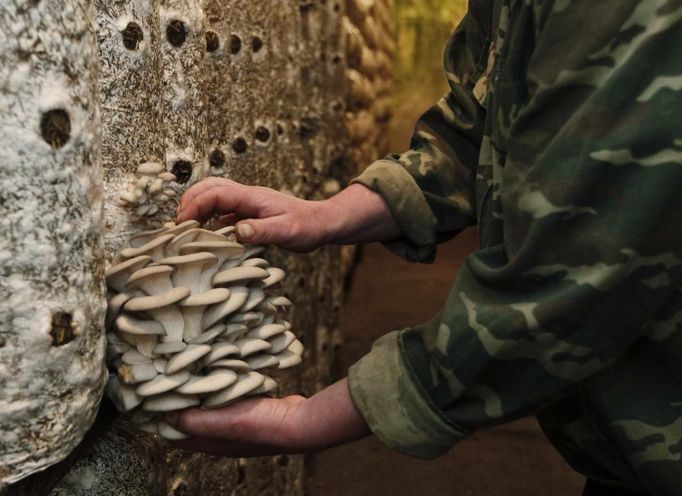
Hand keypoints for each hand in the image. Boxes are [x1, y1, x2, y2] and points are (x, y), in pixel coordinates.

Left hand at [165, 378, 369, 456]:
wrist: (301, 422)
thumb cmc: (263, 426)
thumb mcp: (223, 421)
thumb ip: (193, 419)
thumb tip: (162, 415)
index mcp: (211, 442)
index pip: (175, 433)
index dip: (160, 416)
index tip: (149, 395)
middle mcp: (222, 435)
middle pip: (191, 417)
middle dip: (178, 400)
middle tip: (167, 375)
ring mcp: (238, 422)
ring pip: (210, 404)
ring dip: (200, 391)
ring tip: (188, 369)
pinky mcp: (252, 408)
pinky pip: (230, 395)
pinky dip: (221, 384)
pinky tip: (220, 368)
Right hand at [176, 177, 327, 251]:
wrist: (321, 223)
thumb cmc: (306, 227)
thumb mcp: (287, 233)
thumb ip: (262, 231)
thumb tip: (236, 231)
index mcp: (252, 197)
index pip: (215, 193)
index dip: (195, 205)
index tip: (183, 224)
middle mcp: (247, 196)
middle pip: (210, 187)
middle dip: (189, 201)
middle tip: (177, 224)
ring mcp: (248, 203)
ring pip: (215, 196)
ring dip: (198, 207)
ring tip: (187, 227)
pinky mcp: (250, 212)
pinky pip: (223, 209)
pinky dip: (210, 217)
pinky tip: (208, 234)